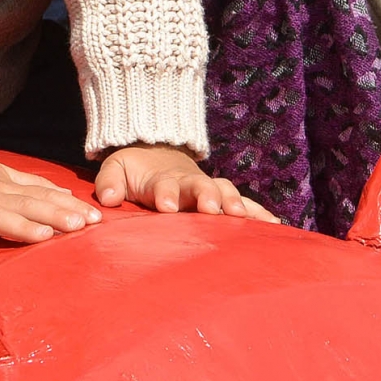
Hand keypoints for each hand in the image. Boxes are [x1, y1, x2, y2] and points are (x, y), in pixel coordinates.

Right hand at [0, 147, 98, 269]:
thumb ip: (31, 184)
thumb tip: (66, 193)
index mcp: (5, 187)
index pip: (42, 196)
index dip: (69, 206)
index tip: (96, 218)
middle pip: (26, 204)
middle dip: (54, 214)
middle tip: (80, 226)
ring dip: (18, 226)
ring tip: (42, 237)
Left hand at [91, 145, 272, 220]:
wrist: (159, 153)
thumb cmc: (135, 169)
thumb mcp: (115, 167)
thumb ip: (109, 180)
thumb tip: (105, 198)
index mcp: (162, 179)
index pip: (164, 185)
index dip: (166, 194)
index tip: (166, 206)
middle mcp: (190, 183)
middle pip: (201, 186)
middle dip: (207, 196)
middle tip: (211, 209)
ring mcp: (209, 189)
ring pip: (226, 193)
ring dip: (234, 204)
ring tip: (243, 218)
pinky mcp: (222, 198)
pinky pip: (245, 204)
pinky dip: (259, 213)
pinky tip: (275, 227)